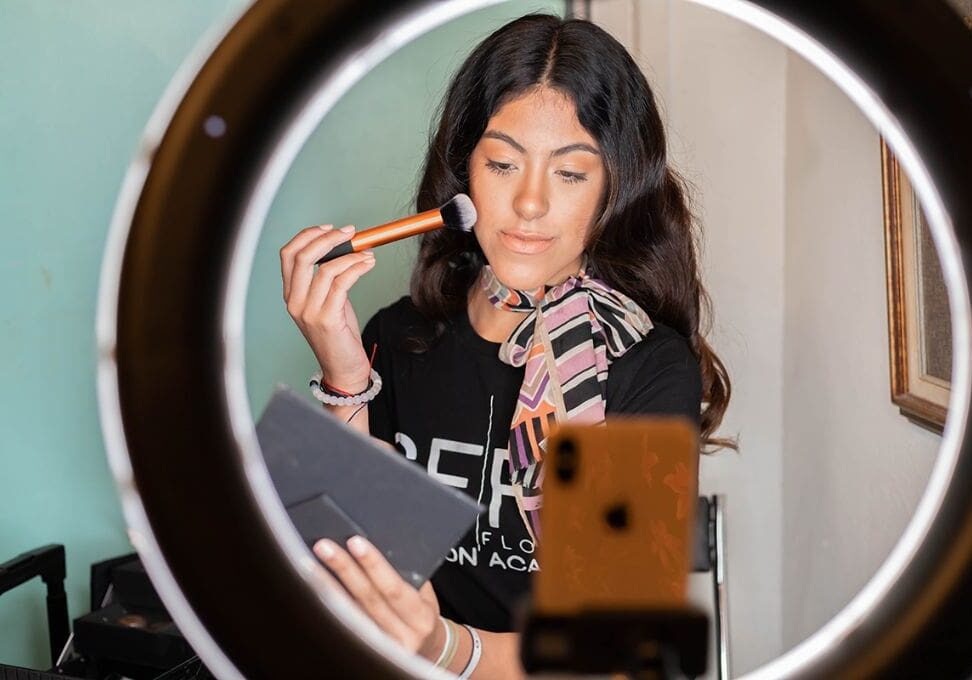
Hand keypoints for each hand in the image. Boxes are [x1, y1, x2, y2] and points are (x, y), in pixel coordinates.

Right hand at [280, 225, 375, 390]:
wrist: (343, 369)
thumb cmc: (339, 335)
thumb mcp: (329, 302)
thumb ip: (329, 278)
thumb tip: (345, 248)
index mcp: (291, 295)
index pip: (288, 255)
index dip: (307, 236)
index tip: (330, 228)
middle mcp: (295, 302)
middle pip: (302, 256)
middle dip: (328, 239)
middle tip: (351, 233)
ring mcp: (308, 312)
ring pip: (325, 268)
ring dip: (351, 254)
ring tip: (368, 253)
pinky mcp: (326, 319)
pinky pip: (341, 283)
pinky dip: (357, 268)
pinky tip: (368, 264)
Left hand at [314, 536, 443, 658]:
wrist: (426, 650)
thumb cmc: (421, 616)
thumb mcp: (424, 597)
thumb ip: (405, 577)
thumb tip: (375, 547)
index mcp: (420, 617)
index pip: (393, 588)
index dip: (373, 564)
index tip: (355, 542)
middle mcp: (401, 636)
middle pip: (366, 599)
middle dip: (344, 569)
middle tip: (325, 547)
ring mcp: (381, 649)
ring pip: (349, 614)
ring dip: (327, 587)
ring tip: (309, 565)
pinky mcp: (363, 654)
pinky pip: (342, 627)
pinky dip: (327, 606)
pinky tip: (314, 590)